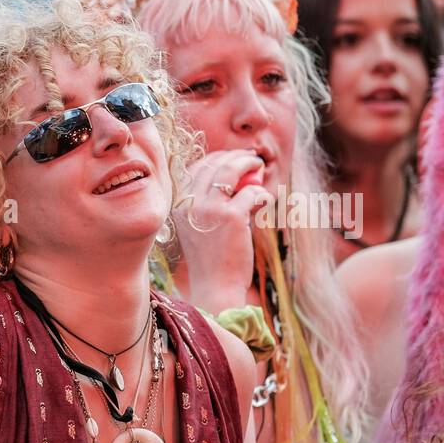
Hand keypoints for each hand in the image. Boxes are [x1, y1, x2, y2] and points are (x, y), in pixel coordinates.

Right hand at [174, 150, 270, 311]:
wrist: (215, 287)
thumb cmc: (211, 259)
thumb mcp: (201, 227)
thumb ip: (211, 202)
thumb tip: (239, 178)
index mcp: (178, 206)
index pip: (196, 168)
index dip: (216, 158)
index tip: (232, 159)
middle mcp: (190, 204)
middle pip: (213, 163)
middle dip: (236, 156)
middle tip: (251, 159)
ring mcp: (209, 209)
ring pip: (230, 170)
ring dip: (249, 163)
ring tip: (260, 167)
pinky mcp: (231, 217)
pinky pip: (252, 192)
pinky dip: (262, 194)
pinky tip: (265, 201)